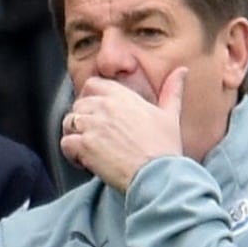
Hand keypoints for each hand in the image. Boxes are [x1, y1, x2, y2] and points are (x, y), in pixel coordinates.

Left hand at [60, 67, 185, 189]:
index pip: (92, 84)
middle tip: (92, 137)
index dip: (89, 98)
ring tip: (87, 150)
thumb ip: (172, 91)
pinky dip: (71, 154)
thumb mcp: (170, 115)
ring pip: (68, 123)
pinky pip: (65, 143)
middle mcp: (104, 107)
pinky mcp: (84, 145)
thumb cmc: (165, 148)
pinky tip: (85, 162)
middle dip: (81, 120)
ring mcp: (93, 125)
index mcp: (122, 97)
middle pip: (78, 105)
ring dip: (74, 136)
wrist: (159, 175)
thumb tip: (182, 71)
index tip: (95, 113)